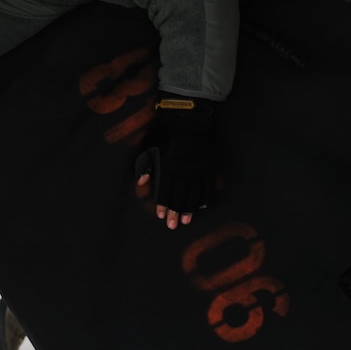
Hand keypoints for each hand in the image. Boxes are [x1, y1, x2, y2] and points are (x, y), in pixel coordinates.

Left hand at [134, 100, 218, 229]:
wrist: (191, 124)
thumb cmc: (169, 137)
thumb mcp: (151, 148)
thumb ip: (145, 166)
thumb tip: (140, 182)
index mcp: (168, 166)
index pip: (164, 190)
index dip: (162, 204)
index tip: (160, 216)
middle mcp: (183, 171)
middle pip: (179, 196)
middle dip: (175, 212)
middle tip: (172, 225)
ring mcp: (198, 170)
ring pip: (193, 194)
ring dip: (189, 209)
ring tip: (187, 221)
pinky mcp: (210, 168)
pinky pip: (209, 188)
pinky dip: (206, 199)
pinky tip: (202, 207)